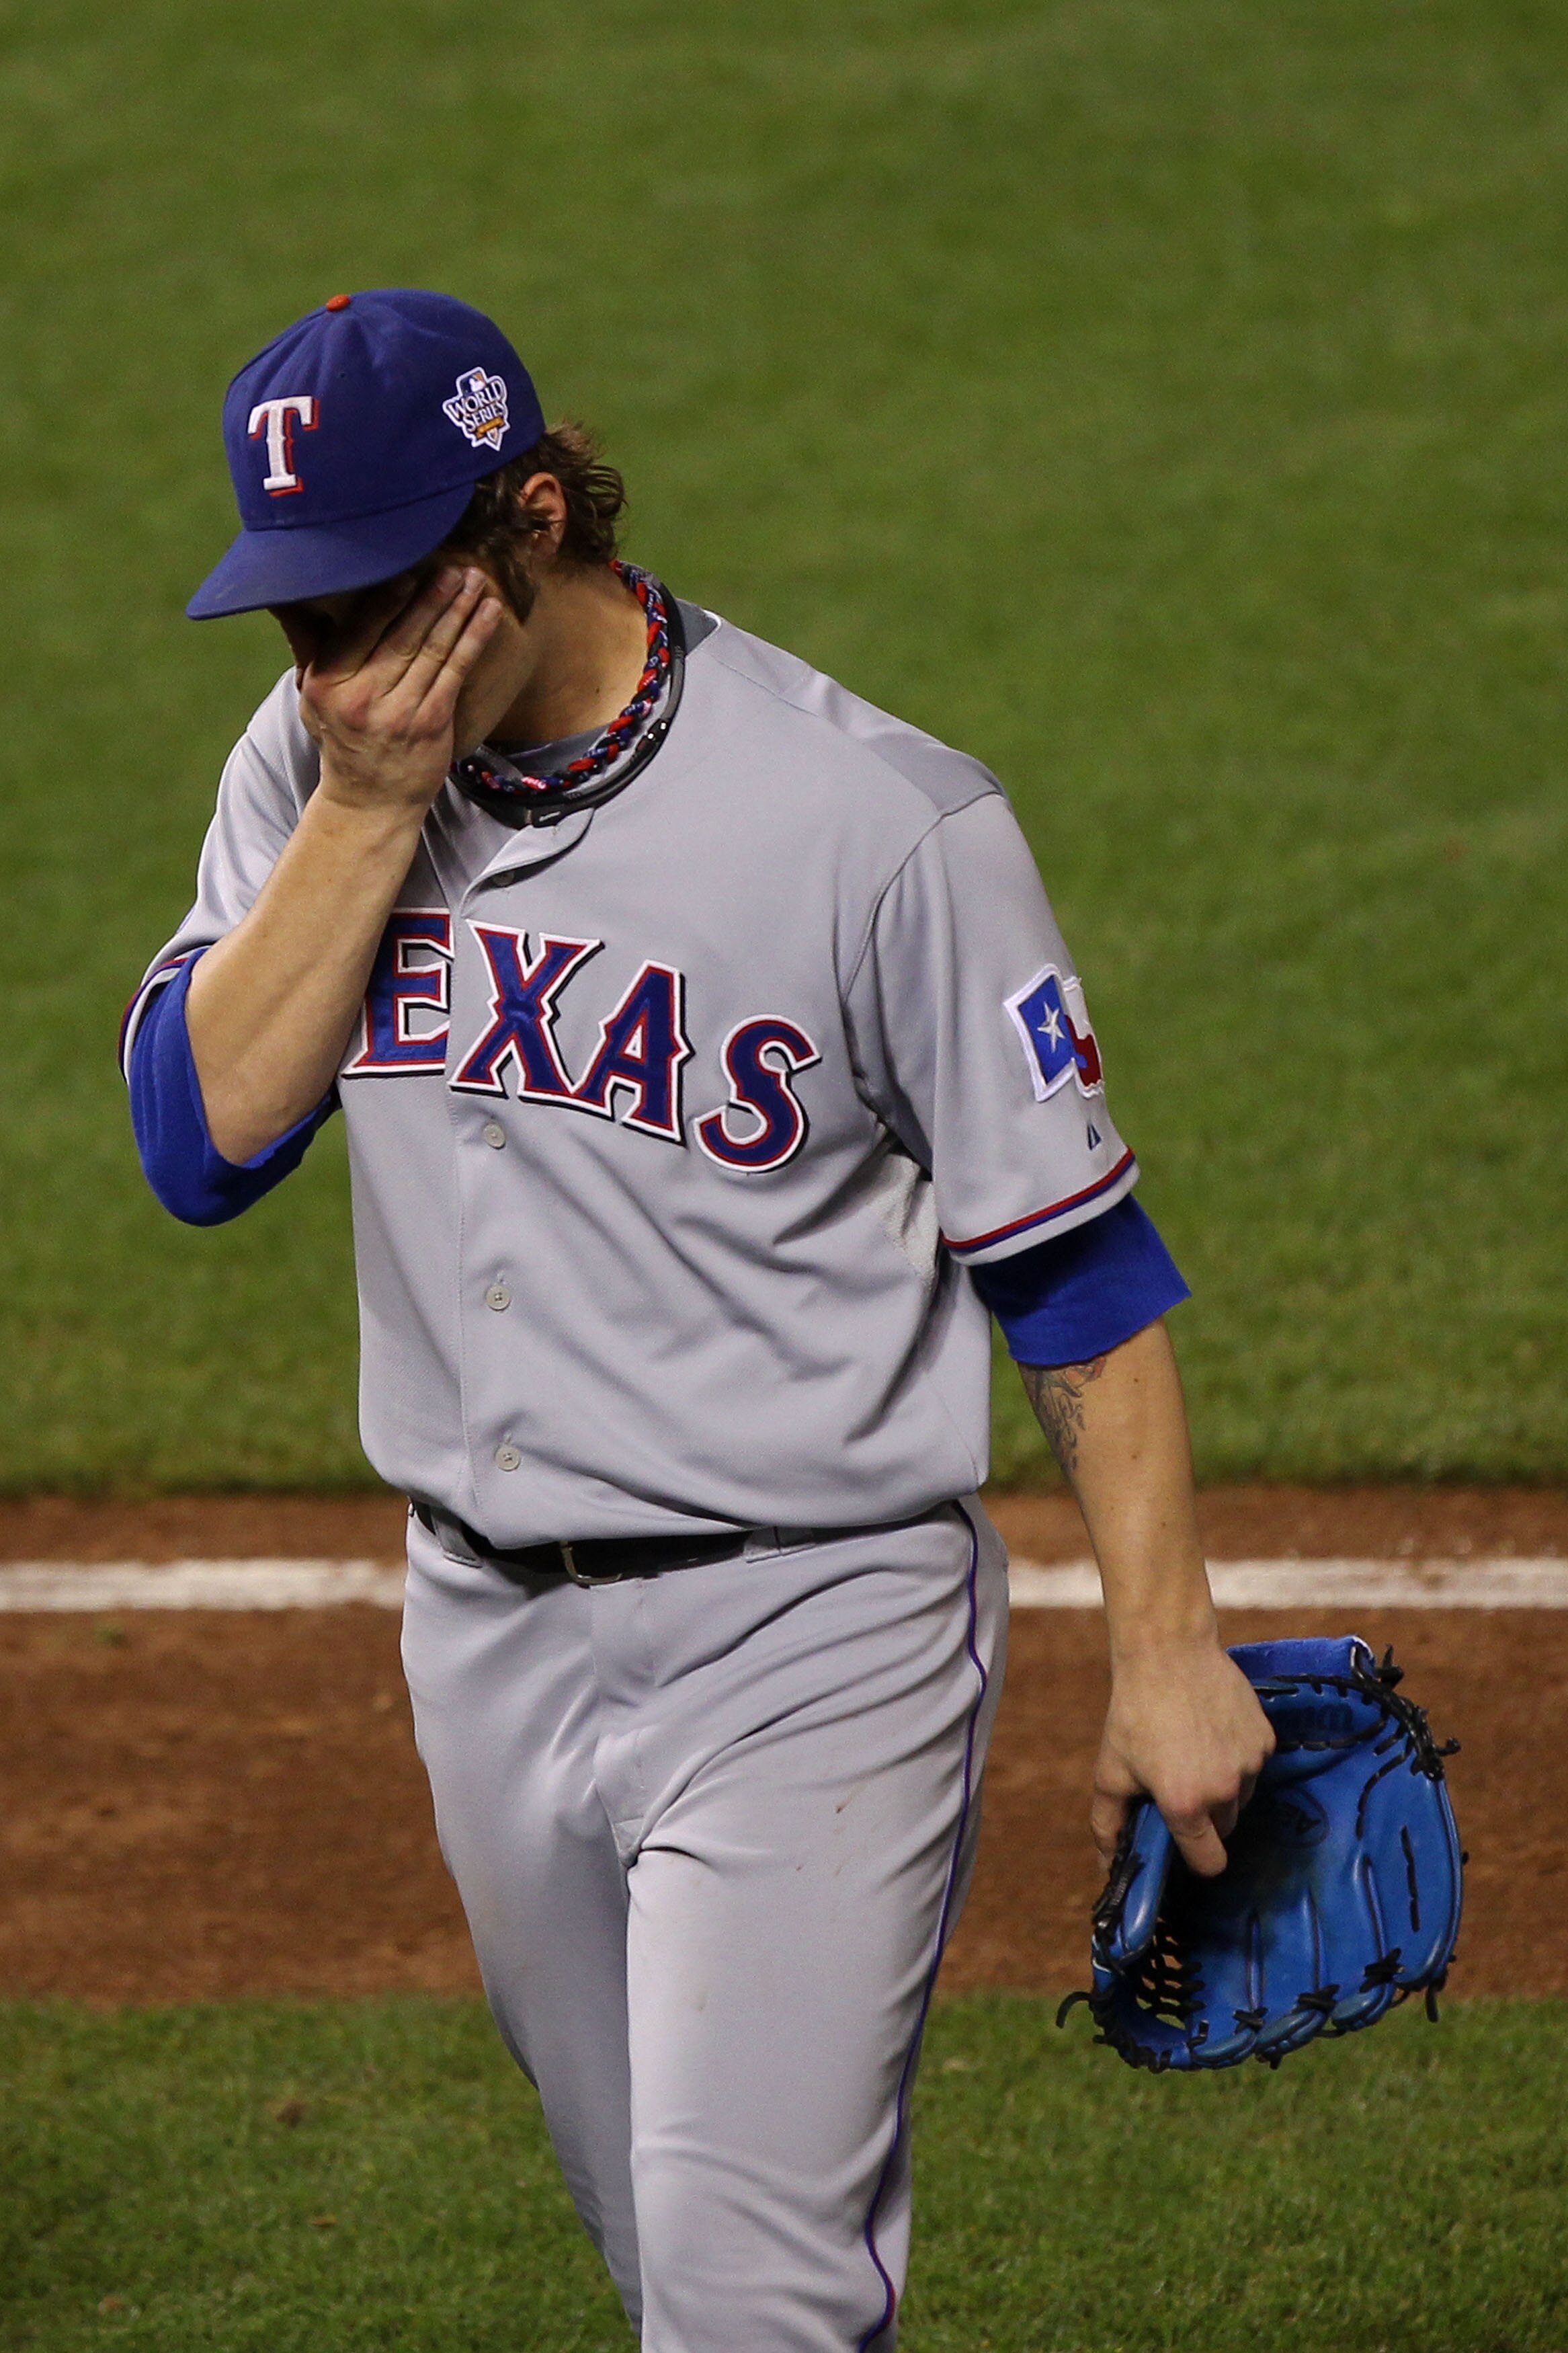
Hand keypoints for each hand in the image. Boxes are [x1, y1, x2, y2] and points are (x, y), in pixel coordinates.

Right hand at [271, 566, 503, 816]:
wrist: (370, 801)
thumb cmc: (344, 738)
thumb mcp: (313, 698)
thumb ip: (312, 649)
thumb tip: (291, 596)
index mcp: (327, 683)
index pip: (361, 628)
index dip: (389, 597)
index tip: (410, 568)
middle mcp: (360, 697)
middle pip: (402, 634)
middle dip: (432, 596)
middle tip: (453, 566)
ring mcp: (398, 712)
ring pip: (433, 648)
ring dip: (459, 609)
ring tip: (475, 580)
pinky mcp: (431, 724)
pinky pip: (456, 671)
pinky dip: (474, 638)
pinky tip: (489, 612)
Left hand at [1091, 1640, 1274, 1878]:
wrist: (1168, 1651)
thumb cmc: (1133, 1713)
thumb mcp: (1110, 1772)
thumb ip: (1108, 1827)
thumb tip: (1107, 1870)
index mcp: (1185, 1804)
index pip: (1210, 1863)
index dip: (1196, 1858)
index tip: (1183, 1841)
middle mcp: (1225, 1790)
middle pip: (1225, 1829)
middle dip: (1204, 1817)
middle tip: (1179, 1782)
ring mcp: (1250, 1764)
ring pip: (1242, 1797)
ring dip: (1224, 1787)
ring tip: (1194, 1751)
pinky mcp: (1266, 1739)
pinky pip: (1254, 1765)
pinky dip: (1237, 1758)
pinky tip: (1212, 1731)